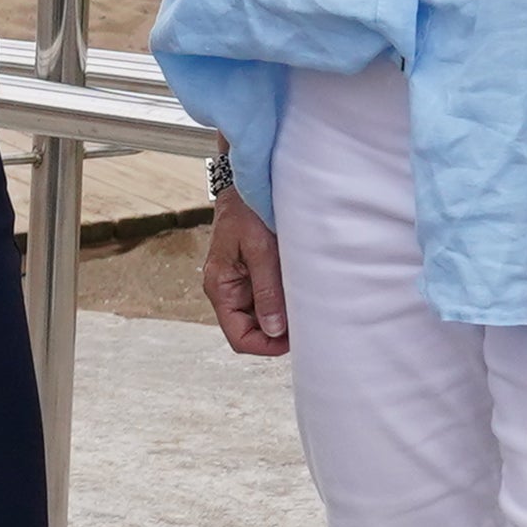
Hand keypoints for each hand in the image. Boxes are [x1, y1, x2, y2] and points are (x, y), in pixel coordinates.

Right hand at [202, 191, 290, 357]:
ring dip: (283, 314)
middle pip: (252, 331)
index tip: (294, 339)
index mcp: (220, 287)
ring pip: (263, 316)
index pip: (240, 338)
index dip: (267, 346)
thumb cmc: (247, 209)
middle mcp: (228, 290)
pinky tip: (298, 288)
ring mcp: (241, 283)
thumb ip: (266, 291)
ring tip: (304, 301)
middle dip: (278, 331)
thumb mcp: (260, 250)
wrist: (249, 180)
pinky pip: (268, 298)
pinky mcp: (254, 273)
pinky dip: (284, 299)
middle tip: (306, 320)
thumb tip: (274, 330)